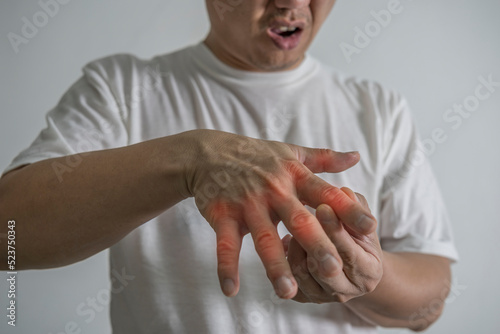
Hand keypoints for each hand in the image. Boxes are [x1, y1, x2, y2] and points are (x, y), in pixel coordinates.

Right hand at [183, 130, 376, 298]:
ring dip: (275, 265)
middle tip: (334, 269)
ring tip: (288, 292)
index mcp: (294, 177)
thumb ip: (325, 158)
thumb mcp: (292, 153)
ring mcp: (247, 203)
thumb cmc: (257, 156)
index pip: (326, 194)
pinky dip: (226, 267)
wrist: (209, 153)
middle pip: (299, 221)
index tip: (370, 228)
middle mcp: (274, 191)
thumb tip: (356, 156)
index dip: (348, 209)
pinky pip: (225, 244)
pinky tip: (231, 290)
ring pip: (264, 238)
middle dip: (317, 245)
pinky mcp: (222, 214)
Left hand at [285, 188, 382, 302]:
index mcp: (369, 271)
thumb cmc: (356, 234)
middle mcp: (348, 290)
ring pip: (302, 274)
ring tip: (295, 227)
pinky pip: (288, 281)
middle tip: (302, 217)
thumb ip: (354, 205)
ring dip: (296, 248)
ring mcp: (324, 297)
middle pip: (325, 269)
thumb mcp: (361, 218)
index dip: (334, 229)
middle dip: (312, 241)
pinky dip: (284, 261)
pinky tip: (285, 241)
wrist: (350, 262)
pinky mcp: (305, 298)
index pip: (349, 252)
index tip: (321, 206)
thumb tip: (344, 193)